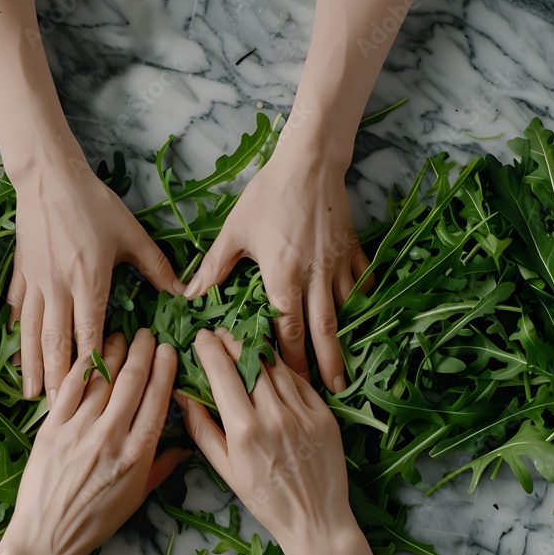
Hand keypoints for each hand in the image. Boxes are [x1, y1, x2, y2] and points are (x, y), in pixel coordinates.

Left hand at [0, 329, 184, 554]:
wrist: (46, 537)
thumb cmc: (95, 522)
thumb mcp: (136, 498)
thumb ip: (161, 467)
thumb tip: (185, 446)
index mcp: (137, 454)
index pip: (157, 399)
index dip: (164, 368)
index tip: (168, 349)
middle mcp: (110, 436)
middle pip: (132, 380)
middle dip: (142, 350)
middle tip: (146, 333)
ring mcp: (79, 430)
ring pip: (102, 378)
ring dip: (114, 351)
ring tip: (121, 335)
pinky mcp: (52, 428)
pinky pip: (70, 388)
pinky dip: (83, 366)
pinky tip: (90, 351)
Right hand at [7, 164, 183, 402]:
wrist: (48, 176)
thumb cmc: (93, 204)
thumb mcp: (131, 234)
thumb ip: (157, 267)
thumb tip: (184, 291)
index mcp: (89, 283)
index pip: (89, 337)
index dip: (91, 369)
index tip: (94, 397)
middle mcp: (59, 290)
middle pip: (56, 344)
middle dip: (57, 380)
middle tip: (57, 411)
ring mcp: (36, 283)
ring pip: (32, 333)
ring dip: (32, 366)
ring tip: (31, 394)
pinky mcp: (22, 273)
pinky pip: (19, 309)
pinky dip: (17, 333)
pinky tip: (15, 351)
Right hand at [177, 329, 424, 554]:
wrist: (315, 520)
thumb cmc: (265, 499)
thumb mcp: (225, 468)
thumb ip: (201, 428)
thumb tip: (182, 394)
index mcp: (244, 430)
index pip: (221, 371)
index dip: (209, 348)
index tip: (201, 337)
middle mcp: (274, 415)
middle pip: (249, 359)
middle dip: (231, 340)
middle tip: (220, 334)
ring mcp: (302, 412)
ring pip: (275, 365)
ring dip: (257, 349)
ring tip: (244, 344)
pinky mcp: (324, 414)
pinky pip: (299, 380)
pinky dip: (282, 369)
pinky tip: (272, 367)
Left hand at [183, 154, 371, 391]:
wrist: (310, 160)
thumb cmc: (268, 194)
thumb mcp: (234, 231)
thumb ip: (214, 268)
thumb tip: (189, 295)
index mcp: (283, 276)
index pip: (288, 330)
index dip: (291, 361)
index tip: (293, 386)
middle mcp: (314, 276)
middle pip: (323, 331)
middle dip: (327, 365)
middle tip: (331, 394)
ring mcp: (338, 264)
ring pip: (347, 312)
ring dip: (347, 341)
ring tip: (349, 370)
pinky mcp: (353, 250)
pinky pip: (363, 283)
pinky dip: (364, 301)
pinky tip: (363, 317)